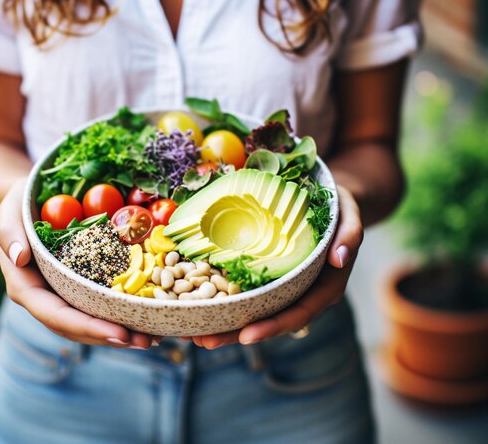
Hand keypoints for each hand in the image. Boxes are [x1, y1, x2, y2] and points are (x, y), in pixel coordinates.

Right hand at [0, 179, 154, 348]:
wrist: (27, 203)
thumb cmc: (19, 205)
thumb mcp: (10, 211)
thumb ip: (9, 233)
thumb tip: (19, 257)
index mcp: (25, 286)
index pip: (55, 314)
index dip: (87, 327)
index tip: (118, 332)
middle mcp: (44, 298)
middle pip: (76, 328)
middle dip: (110, 336)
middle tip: (146, 342)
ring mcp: (61, 296)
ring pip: (89, 324)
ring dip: (120, 334)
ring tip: (152, 339)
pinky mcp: (77, 288)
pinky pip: (98, 307)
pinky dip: (122, 315)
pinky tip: (147, 320)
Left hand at [188, 185, 362, 348]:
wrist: (331, 203)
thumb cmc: (340, 208)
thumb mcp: (350, 214)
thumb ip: (350, 235)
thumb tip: (340, 259)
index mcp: (325, 286)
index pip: (299, 312)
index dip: (273, 326)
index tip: (247, 335)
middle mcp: (304, 293)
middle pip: (270, 321)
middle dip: (237, 333)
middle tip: (204, 341)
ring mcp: (286, 288)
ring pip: (256, 313)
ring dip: (226, 325)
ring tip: (194, 334)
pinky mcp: (270, 278)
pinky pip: (249, 295)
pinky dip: (225, 302)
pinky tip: (200, 306)